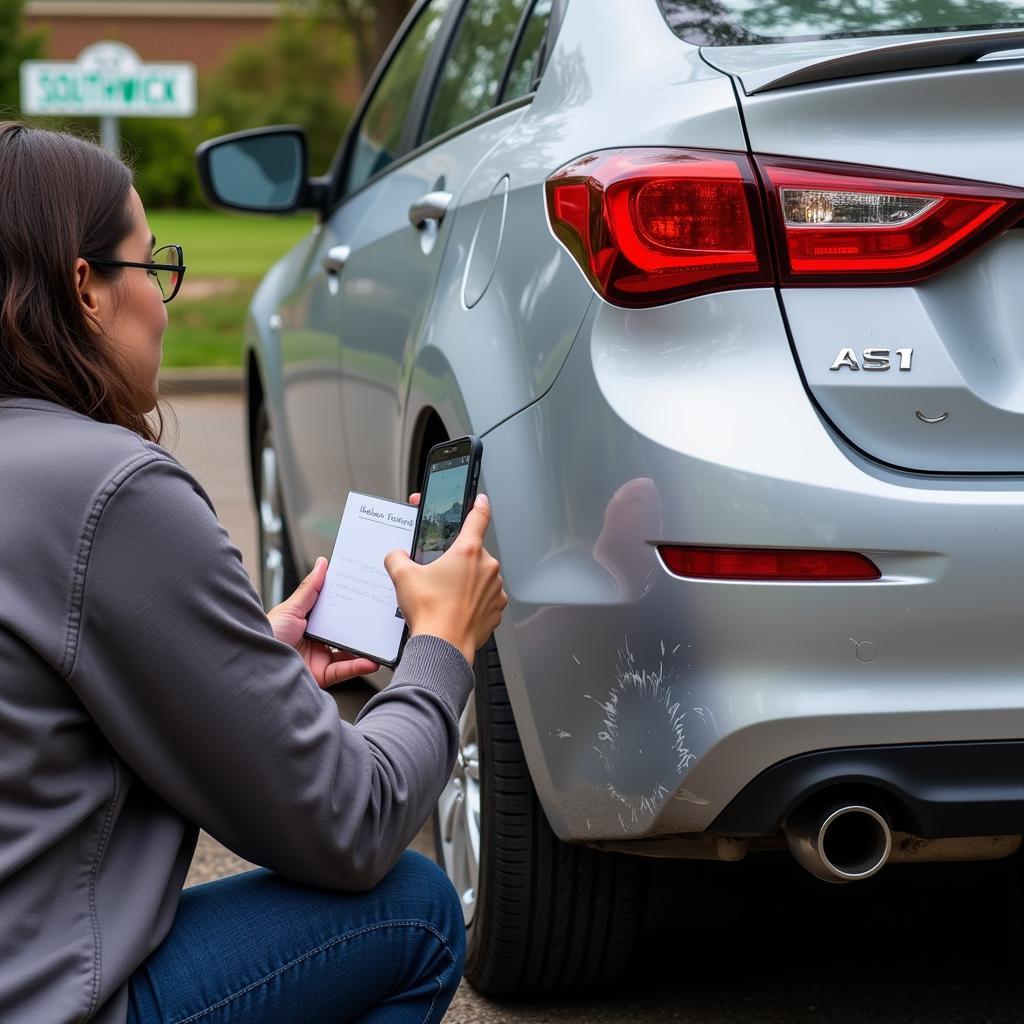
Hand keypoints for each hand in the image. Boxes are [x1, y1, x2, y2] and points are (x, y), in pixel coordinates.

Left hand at [267, 557, 379, 688]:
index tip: (365, 594)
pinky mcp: (321, 676)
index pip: (333, 612)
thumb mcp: (290, 608)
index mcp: (307, 623)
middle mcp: (314, 641)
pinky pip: (344, 671)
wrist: (255, 667)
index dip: (349, 604)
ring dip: (365, 648)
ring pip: (348, 653)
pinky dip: (358, 666)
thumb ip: (310, 589)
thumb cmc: (265, 635)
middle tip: (378, 617)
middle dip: (362, 626)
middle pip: (344, 632)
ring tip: (380, 642)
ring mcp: (319, 659)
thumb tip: (322, 564)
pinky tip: (370, 661)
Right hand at [385, 493, 506, 665]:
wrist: (443, 648)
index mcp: (468, 551)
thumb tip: (396, 555)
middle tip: (438, 574)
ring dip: (466, 582)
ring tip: (445, 596)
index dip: (478, 505)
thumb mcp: (403, 577)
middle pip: (473, 553)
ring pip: (480, 577)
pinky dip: (473, 601)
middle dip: (456, 561)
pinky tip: (455, 608)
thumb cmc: (429, 612)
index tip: (480, 499)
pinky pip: (485, 597)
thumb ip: (397, 557)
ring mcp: (495, 588)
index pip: (478, 517)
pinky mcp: (497, 608)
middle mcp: (487, 567)